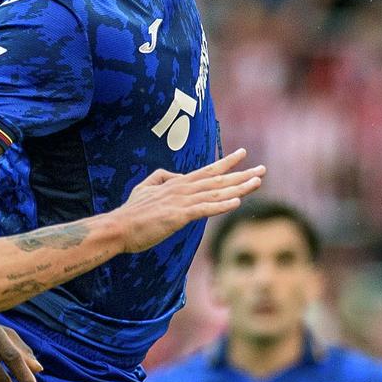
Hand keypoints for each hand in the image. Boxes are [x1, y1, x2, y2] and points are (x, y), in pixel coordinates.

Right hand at [113, 150, 264, 253]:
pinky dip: (222, 206)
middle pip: (218, 181)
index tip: (243, 154)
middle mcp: (182, 188)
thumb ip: (161, 178)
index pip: (207, 171)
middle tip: (262, 170)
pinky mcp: (178, 216)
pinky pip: (204, 209)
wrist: (118, 227)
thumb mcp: (145, 188)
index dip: (226, 163)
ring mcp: (181, 202)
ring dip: (239, 188)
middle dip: (242, 175)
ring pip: (216, 193)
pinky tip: (237, 202)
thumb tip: (177, 175)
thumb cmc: (132, 212)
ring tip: (257, 182)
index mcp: (176, 183)